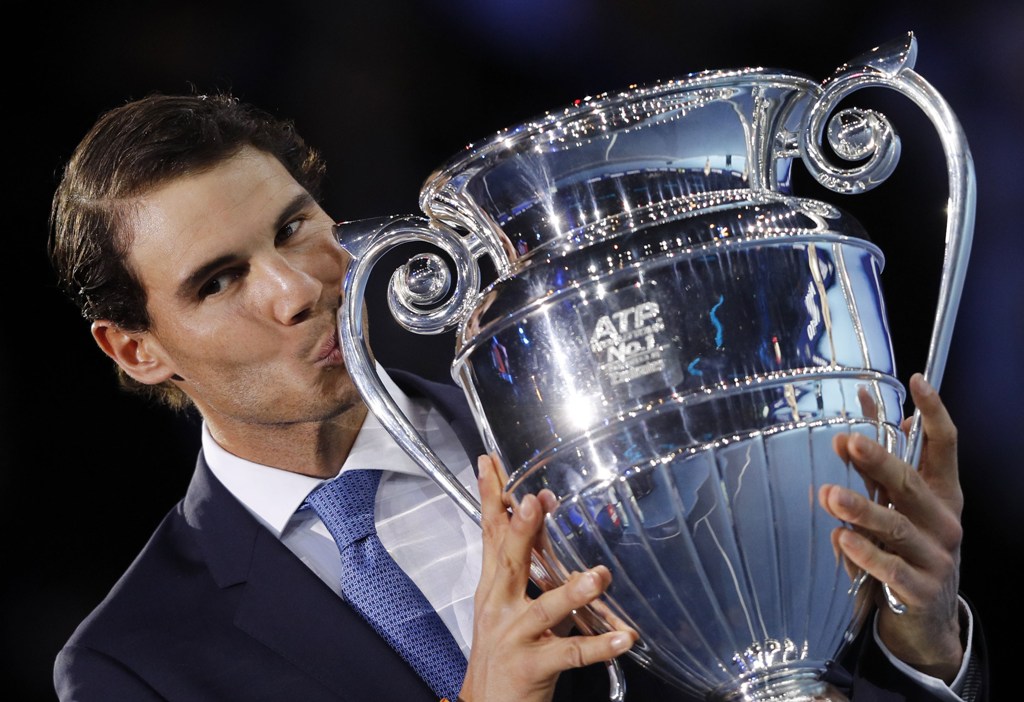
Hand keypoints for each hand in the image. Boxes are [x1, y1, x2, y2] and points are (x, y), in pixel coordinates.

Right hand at [458, 455, 636, 701]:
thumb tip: (547, 527)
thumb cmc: (503, 653)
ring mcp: (514, 638)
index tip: (490, 463)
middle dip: (521, 532)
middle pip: (508, 562)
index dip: (489, 498)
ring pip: (544, 610)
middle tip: (534, 503)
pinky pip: (570, 655)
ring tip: (598, 576)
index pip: (489, 534)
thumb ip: (527, 569)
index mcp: (493, 587)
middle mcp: (499, 608)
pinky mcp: (532, 668)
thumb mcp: (506, 605)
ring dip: (571, 592)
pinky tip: (622, 638)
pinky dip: (597, 647)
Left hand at [818, 373, 963, 681]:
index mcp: (943, 494)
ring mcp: (936, 557)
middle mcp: (945, 521)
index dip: (935, 412)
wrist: (926, 619)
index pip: (946, 446)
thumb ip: (880, 463)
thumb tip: (860, 409)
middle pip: (912, 483)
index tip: (918, 381)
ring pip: (897, 527)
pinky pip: (889, 568)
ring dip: (861, 509)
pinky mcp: (919, 590)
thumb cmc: (908, 547)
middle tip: (849, 442)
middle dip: (880, 461)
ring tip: (829, 495)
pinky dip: (863, 553)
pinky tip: (840, 538)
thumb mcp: (899, 504)